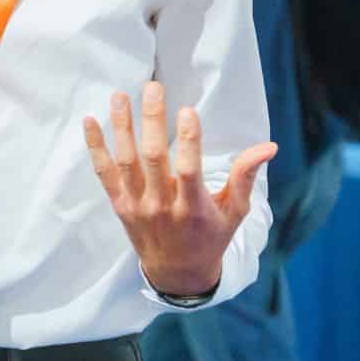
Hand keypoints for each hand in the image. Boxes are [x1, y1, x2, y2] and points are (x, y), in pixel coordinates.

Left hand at [81, 81, 274, 297]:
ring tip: (120, 95)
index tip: (188, 110)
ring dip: (122, 126)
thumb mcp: (234, 212)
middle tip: (153, 87)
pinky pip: (104, 173)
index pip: (189, 170)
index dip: (188, 140)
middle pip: (153, 158)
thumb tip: (269, 146)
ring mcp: (137, 205)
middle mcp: (162, 206)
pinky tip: (90, 120)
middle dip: (152, 120)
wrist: (177, 273)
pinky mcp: (119, 204)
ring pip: (125, 161)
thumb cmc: (211, 237)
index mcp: (193, 208)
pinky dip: (95, 147)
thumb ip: (246, 177)